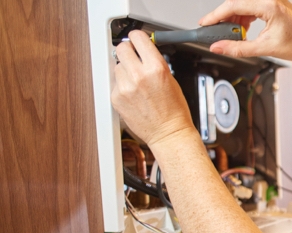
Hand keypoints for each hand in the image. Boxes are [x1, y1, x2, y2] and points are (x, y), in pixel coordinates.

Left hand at [111, 30, 195, 147]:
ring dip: (124, 70)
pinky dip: (122, 86)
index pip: (137, 38)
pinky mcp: (116, 98)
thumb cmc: (174, 111)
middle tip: (133, 58)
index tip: (136, 40)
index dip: (136, 38)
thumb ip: (154, 63)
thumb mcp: (170, 79)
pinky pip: (115, 83)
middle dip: (128, 52)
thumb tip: (142, 53)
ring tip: (136, 82)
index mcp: (156, 68)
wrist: (168, 133)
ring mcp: (125, 87)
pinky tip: (133, 94)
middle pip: (122, 48)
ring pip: (117, 66)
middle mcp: (139, 75)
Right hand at [199, 0, 291, 64]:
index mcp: (269, 5)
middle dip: (224, 18)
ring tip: (231, 34)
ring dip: (234, 18)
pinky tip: (243, 29)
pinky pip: (252, 6)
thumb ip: (238, 48)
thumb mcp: (264, 49)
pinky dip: (244, 17)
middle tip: (214, 31)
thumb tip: (219, 47)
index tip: (205, 23)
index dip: (216, 15)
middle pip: (237, 3)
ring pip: (243, 4)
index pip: (234, 6)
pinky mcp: (274, 3)